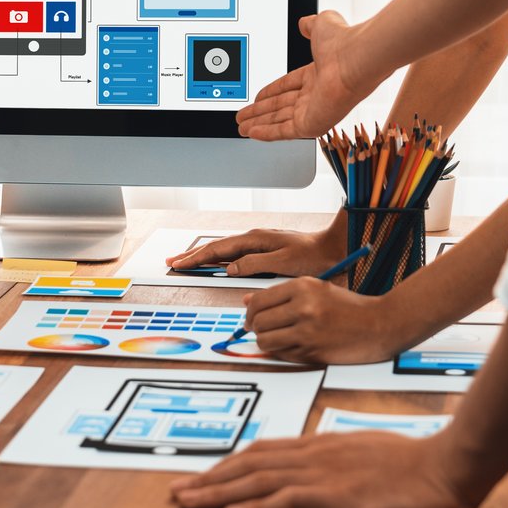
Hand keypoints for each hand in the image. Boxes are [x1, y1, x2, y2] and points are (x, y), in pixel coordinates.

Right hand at [167, 226, 339, 276]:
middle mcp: (254, 238)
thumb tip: (229, 268)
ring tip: (188, 261)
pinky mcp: (265, 250)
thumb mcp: (283, 263)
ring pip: (224, 250)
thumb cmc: (312, 256)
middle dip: (193, 254)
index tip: (179, 264)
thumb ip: (254, 264)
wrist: (334, 248)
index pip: (217, 249)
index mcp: (255, 240)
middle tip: (173, 262)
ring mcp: (259, 243)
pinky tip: (216, 263)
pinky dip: (220, 258)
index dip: (196, 258)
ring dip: (204, 256)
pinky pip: (234, 254)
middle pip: (216, 247)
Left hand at [171, 432, 481, 507]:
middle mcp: (313, 455)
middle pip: (249, 464)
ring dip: (217, 491)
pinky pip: (284, 501)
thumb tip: (321, 477)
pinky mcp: (334, 496)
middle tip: (178, 489)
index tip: (205, 473)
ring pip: (256, 480)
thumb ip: (339, 464)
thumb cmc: (415, 465)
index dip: (230, 463)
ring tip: (187, 499)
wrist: (447, 466)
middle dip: (210, 477)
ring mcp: (321, 474)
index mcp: (320, 446)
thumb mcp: (367, 456)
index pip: (263, 452)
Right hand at [235, 10, 379, 140]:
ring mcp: (314, 111)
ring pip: (279, 121)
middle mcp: (316, 95)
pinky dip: (267, 133)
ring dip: (258, 124)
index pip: (287, 87)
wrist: (356, 59)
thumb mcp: (321, 26)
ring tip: (241, 127)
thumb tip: (305, 23)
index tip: (257, 98)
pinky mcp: (312, 125)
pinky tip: (252, 133)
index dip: (270, 92)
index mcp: (316, 75)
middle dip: (259, 112)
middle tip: (243, 117)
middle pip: (280, 106)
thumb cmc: (343, 43)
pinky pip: (284, 132)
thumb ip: (310, 25)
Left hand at [245, 277, 411, 363]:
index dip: (250, 312)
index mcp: (303, 287)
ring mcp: (307, 331)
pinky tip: (291, 345)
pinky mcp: (312, 351)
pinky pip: (280, 353)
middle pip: (258, 321)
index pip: (259, 300)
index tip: (251, 317)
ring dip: (266, 341)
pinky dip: (280, 351)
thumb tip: (246, 302)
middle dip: (255, 327)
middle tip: (262, 329)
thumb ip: (281, 294)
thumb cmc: (347, 306)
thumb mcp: (316, 289)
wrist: (380, 324)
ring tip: (276, 338)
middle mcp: (303, 307)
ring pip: (264, 340)